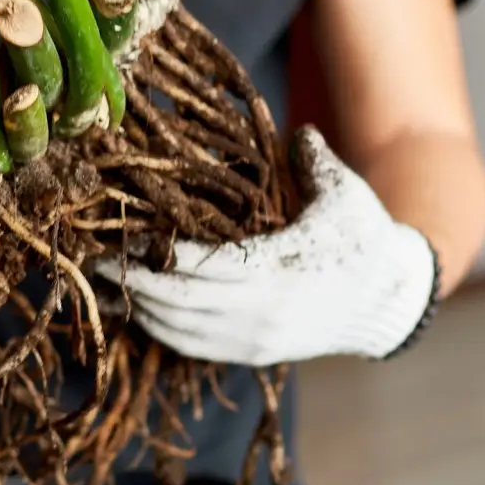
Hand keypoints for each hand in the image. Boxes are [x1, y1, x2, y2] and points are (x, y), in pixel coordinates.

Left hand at [94, 126, 440, 366]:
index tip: (131, 236)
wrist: (387, 302)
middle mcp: (265, 312)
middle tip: (97, 262)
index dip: (166, 255)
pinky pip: (194, 346)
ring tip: (106, 285)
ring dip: (141, 309)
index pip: (210, 266)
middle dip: (136, 283)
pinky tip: (138, 310)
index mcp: (284, 270)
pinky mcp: (252, 353)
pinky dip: (161, 330)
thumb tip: (293, 132)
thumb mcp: (346, 193)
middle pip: (184, 302)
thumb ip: (314, 160)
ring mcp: (256, 338)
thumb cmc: (365, 239)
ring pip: (183, 331)